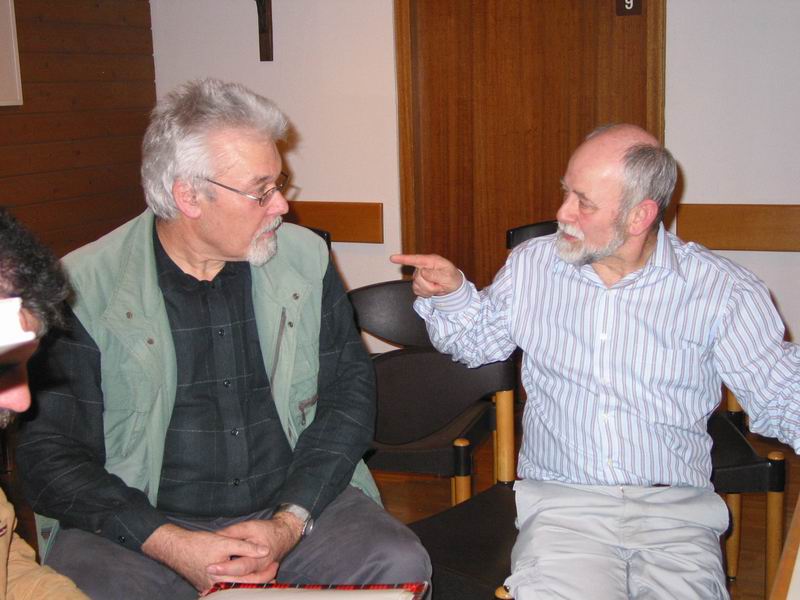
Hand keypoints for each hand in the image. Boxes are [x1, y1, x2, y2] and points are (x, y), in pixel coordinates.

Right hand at [141, 524, 269, 591]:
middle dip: (259, 580)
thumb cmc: (199, 544)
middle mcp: (215, 587)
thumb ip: (246, 548)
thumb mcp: (225, 541)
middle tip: (274, 570)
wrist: (175, 548)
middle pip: (243, 587)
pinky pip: (225, 586)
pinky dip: (236, 581)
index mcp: (222, 578)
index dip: (264, 575)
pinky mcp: (206, 585)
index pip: (249, 582)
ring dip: (248, 581)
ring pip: (234, 587)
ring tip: (264, 573)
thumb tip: (265, 550)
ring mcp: (209, 588)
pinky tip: (244, 575)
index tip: (275, 566)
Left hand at [206, 514, 302, 583]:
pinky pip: (249, 585)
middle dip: (224, 579)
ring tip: (214, 583)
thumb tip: (216, 537)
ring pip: (246, 586)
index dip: (225, 568)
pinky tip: (225, 585)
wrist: (284, 535)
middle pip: (242, 580)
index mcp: (259, 557)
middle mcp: (261, 569)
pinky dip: (237, 586)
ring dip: (231, 585)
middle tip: (208, 575)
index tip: (210, 567)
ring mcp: (261, 575)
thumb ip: (232, 532)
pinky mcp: (259, 576)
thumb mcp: (249, 526)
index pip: (240, 566)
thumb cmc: (266, 530)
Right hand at [390, 254, 462, 296]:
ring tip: (437, 287)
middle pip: (417, 277)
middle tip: (440, 285)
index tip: (392, 258)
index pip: (415, 259)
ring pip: (416, 285)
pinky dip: (425, 293)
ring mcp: (419, 275)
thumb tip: (422, 272)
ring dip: (428, 290)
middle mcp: (423, 266)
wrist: (453, 286)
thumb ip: (435, 274)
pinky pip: (416, 290)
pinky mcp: (418, 283)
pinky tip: (432, 290)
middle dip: (429, 285)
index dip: (403, 258)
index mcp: (430, 261)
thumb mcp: (448, 276)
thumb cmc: (452, 278)